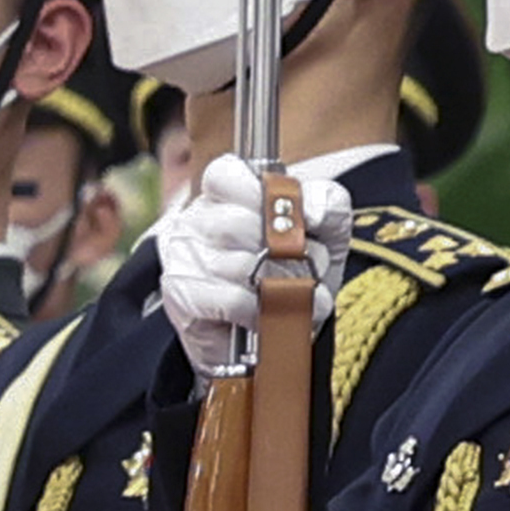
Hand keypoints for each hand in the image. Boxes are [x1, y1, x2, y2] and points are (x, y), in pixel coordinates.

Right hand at [150, 152, 348, 379]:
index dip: (255, 190)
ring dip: (281, 283)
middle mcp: (195, 223)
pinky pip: (230, 297)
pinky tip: (267, 314)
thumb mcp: (323, 231)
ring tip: (295, 294)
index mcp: (223, 196)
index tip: (285, 213)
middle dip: (285, 247)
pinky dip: (258, 308)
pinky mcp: (182, 298)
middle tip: (305, 263)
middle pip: (240, 221)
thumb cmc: (291, 273)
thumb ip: (328, 203)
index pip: (223, 174)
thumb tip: (313, 211)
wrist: (268, 336)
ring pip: (240, 262)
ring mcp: (183, 260)